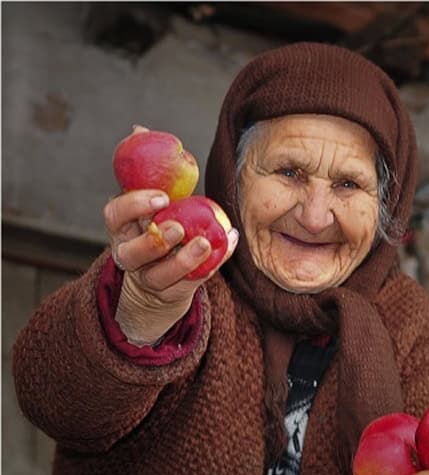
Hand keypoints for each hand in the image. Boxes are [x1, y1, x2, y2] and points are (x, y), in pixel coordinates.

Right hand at [104, 189, 237, 344]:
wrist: (161, 277)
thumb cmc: (160, 226)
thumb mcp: (155, 205)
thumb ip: (157, 183)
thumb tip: (156, 140)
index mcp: (122, 228)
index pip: (115, 215)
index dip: (134, 205)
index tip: (163, 197)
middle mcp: (130, 255)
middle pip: (132, 253)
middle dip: (154, 242)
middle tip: (178, 228)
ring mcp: (149, 278)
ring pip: (160, 276)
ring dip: (184, 260)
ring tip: (205, 243)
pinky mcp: (172, 293)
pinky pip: (192, 282)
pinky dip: (213, 263)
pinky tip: (227, 244)